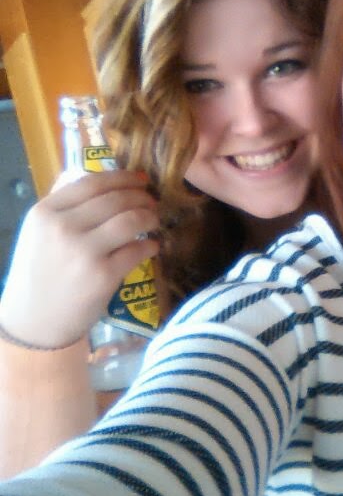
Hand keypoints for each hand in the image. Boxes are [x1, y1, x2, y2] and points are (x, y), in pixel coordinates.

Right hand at [0, 170, 158, 347]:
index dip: (123, 178)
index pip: (92, 183)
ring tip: (154, 221)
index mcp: (45, 212)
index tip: (141, 179)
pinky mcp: (104, 275)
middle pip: (116, 200)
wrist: (35, 321)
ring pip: (131, 220)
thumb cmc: (41, 272)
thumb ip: (63, 204)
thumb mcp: (38, 232)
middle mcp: (63, 228)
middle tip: (152, 201)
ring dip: (150, 217)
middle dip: (142, 197)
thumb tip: (93, 174)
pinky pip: (138, 250)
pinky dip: (151, 246)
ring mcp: (84, 252)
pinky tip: (153, 246)